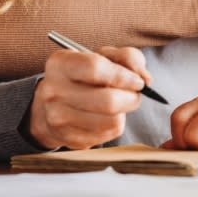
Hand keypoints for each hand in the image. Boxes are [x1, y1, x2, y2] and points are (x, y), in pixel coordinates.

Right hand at [25, 46, 148, 149]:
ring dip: (124, 112)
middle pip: (107, 101)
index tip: (138, 81)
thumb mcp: (104, 56)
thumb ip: (128, 58)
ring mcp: (58, 118)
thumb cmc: (85, 75)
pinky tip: (106, 116)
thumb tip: (145, 79)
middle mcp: (53, 91)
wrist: (52, 104)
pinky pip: (108, 135)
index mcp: (60, 64)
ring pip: (112, 121)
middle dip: (131, 98)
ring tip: (118, 103)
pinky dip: (115, 125)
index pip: (95, 68)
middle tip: (135, 94)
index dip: (123, 76)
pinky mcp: (69, 139)